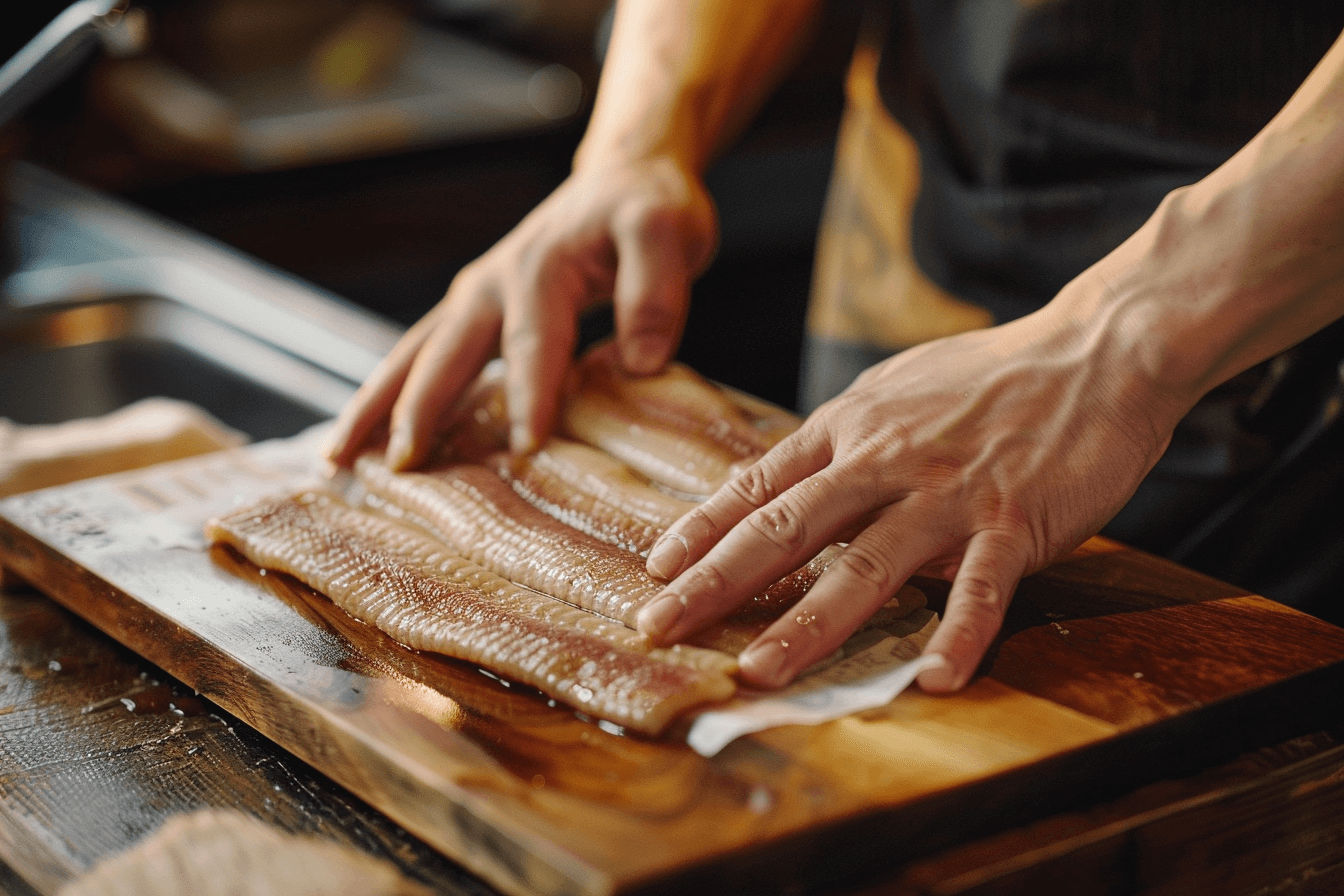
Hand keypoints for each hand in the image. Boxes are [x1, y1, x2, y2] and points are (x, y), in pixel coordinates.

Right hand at [324, 155, 716, 468]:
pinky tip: (371, 444)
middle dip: (418, 411)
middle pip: (444, 353)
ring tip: (338, 461)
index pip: (533, 342)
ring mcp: (474, 299)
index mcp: (541, 270)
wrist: (623, 178)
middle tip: (397, 469)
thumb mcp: (668, 232)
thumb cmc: (646, 209)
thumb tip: (639, 363)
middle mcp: (491, 285)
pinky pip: (423, 359)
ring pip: (412, 356)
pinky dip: (391, 398)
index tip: (525, 449)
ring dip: (375, 407)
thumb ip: (656, 291)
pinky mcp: (473, 315)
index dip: (529, 396)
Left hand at [636, 289, 1190, 691]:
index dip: (702, 530)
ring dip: (808, 623)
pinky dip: (959, 633)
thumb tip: (781, 483)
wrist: (1095, 350)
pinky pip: (982, 586)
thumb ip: (840, 442)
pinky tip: (931, 678)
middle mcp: (885, 460)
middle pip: (785, 528)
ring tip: (759, 672)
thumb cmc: (990, 377)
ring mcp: (948, 492)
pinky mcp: (1016, 519)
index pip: (759, 484)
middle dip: (715, 582)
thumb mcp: (893, 392)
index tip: (654, 570)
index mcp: (852, 428)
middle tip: (658, 626)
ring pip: (866, 564)